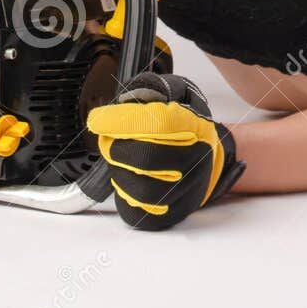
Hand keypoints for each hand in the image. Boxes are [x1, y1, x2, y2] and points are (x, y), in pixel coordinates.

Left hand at [86, 73, 244, 229]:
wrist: (208, 164)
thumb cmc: (186, 130)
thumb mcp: (176, 96)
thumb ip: (150, 91)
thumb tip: (123, 100)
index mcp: (195, 128)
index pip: (157, 123)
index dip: (121, 121)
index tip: (98, 118)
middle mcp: (194, 163)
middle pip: (145, 158)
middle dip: (115, 147)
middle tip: (107, 139)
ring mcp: (185, 193)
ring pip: (138, 189)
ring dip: (118, 171)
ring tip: (120, 158)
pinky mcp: (171, 216)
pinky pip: (136, 211)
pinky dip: (123, 193)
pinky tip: (127, 178)